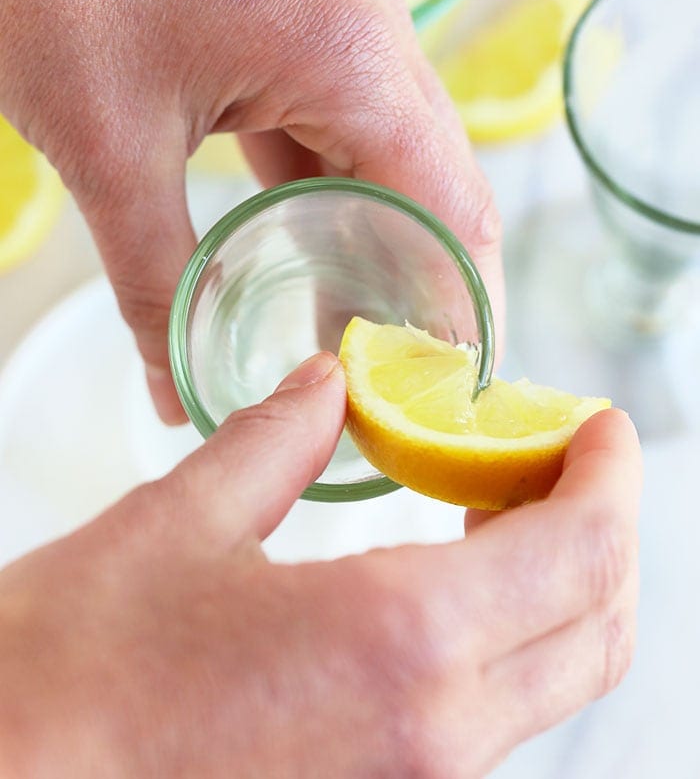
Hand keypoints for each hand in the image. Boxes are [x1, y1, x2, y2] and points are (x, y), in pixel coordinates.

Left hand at [0, 0, 502, 423]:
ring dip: (378, 237)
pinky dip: (332, 187)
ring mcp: (340, 11)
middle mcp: (372, 25)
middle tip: (397, 380)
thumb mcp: (109, 149)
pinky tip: (309, 245)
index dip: (459, 309)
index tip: (446, 391)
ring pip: (390, 153)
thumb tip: (178, 391)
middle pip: (438, 183)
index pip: (452, 210)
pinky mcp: (301, 9)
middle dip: (426, 284)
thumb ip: (159, 283)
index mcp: (352, 53)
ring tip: (352, 333)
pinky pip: (340, 116)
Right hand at [0, 353, 640, 778]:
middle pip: (599, 628)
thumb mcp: (181, 520)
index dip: (608, 474)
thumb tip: (331, 384)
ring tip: (501, 497)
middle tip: (556, 451)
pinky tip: (449, 575)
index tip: (597, 419)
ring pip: (558, 679)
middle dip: (604, 526)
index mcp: (396, 643)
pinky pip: (496, 717)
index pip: (582, 555)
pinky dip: (512, 635)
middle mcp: (431, 736)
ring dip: (562, 580)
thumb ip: (278, 439)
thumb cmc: (76, 669)